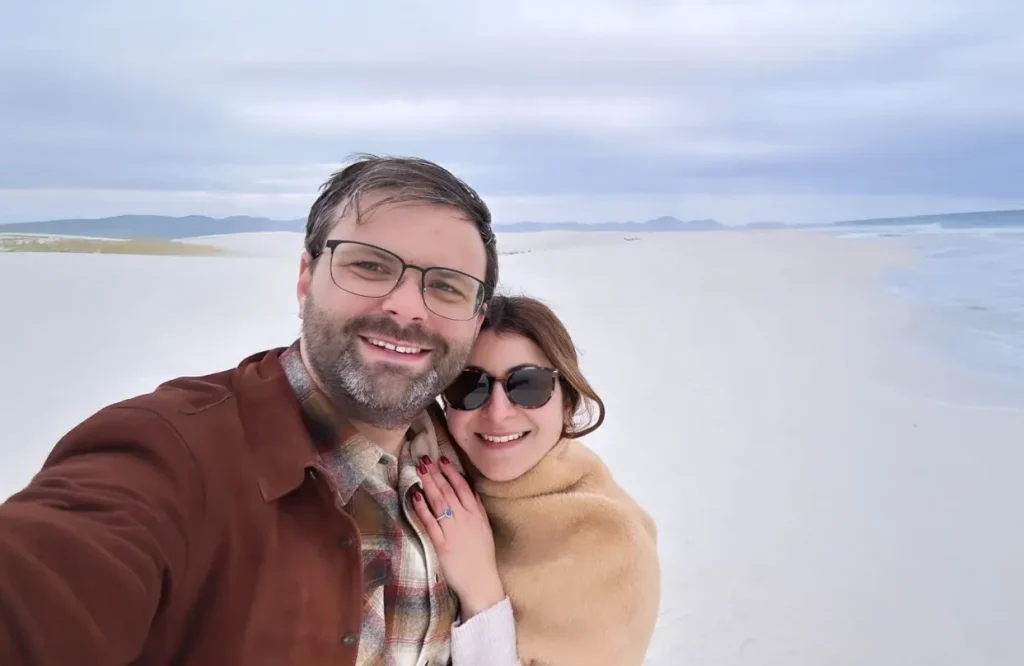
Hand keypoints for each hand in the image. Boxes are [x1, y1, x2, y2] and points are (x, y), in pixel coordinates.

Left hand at [412, 454, 504, 618]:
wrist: (481, 581)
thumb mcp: (485, 528)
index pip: (463, 487)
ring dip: (429, 484)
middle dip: (436, 473)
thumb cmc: (482, 556)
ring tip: (420, 470)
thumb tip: (471, 491)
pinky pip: (430, 522)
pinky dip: (423, 508)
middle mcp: (465, 519)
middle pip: (448, 491)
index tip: (442, 459)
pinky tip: (415, 496)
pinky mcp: (442, 544)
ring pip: (439, 502)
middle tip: (425, 459)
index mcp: (476, 514)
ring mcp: (453, 531)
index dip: (451, 472)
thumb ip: (477, 509)